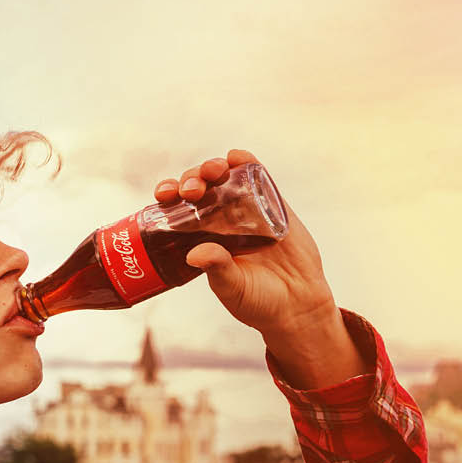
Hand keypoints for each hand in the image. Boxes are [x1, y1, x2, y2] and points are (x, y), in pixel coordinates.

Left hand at [154, 150, 367, 387]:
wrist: (298, 305)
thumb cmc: (258, 302)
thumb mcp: (232, 288)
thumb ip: (216, 269)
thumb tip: (194, 253)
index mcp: (201, 238)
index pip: (177, 209)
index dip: (168, 196)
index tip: (163, 196)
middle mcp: (220, 220)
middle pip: (198, 188)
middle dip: (190, 180)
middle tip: (192, 191)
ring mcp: (246, 210)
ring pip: (223, 178)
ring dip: (212, 168)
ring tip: (212, 172)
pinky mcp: (272, 204)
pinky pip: (257, 177)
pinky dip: (245, 163)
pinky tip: (236, 157)